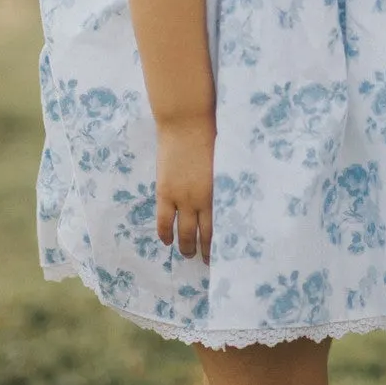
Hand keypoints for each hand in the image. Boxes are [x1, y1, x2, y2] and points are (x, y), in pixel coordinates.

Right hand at [155, 112, 214, 262]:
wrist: (186, 123)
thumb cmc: (210, 137)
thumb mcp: (221, 165)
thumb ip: (220, 185)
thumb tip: (222, 200)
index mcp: (216, 194)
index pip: (216, 228)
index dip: (215, 244)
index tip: (218, 255)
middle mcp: (199, 200)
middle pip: (199, 234)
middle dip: (201, 250)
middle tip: (203, 260)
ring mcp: (180, 197)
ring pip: (181, 231)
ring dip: (184, 245)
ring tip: (186, 253)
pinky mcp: (164, 191)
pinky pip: (163, 219)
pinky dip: (164, 232)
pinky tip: (167, 240)